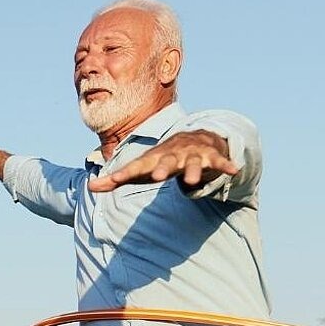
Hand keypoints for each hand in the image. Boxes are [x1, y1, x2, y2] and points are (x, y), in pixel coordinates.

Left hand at [87, 130, 237, 191]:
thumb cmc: (160, 160)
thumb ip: (116, 179)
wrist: (193, 138)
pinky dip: (226, 165)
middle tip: (157, 177)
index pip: (136, 167)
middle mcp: (172, 156)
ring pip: (193, 164)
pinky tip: (234, 170)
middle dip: (162, 169)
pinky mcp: (211, 158)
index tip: (113, 179)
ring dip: (194, 171)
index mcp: (153, 160)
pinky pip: (220, 162)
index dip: (125, 173)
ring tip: (193, 182)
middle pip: (166, 163)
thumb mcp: (140, 170)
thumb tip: (89, 187)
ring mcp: (192, 156)